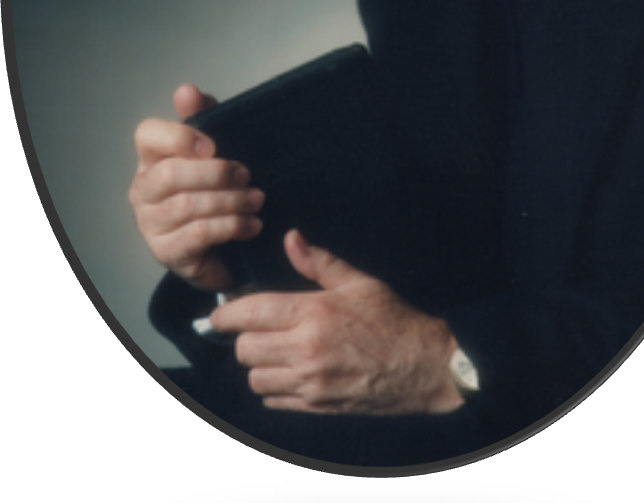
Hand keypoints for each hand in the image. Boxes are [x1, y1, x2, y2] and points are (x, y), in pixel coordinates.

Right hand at [129, 84, 264, 292]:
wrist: (226, 246)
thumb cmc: (217, 189)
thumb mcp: (217, 148)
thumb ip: (204, 117)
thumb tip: (186, 90)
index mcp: (152, 157)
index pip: (147, 135)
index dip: (179, 136)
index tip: (213, 146)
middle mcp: (143, 189)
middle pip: (170, 174)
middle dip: (215, 174)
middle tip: (246, 175)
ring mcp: (150, 223)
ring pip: (187, 206)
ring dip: (230, 202)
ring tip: (256, 200)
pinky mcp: (166, 251)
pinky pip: (198, 234)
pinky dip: (231, 226)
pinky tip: (252, 225)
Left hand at [210, 229, 464, 414]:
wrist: (425, 366)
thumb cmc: (394, 319)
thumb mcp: (359, 282)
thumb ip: (318, 262)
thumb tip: (291, 238)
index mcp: (315, 313)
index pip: (251, 312)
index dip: (226, 313)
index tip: (218, 313)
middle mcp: (307, 350)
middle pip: (245, 348)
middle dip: (243, 337)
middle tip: (255, 328)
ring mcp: (311, 382)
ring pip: (255, 377)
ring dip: (257, 364)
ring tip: (273, 350)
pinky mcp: (317, 405)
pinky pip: (273, 400)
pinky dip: (272, 387)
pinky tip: (287, 371)